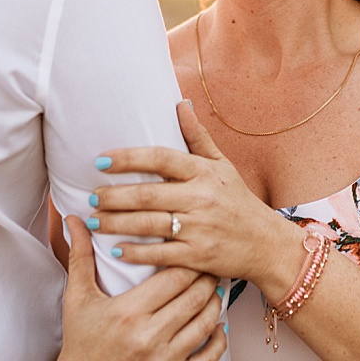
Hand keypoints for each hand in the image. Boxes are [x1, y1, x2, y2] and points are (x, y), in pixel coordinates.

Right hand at [41, 215, 226, 360]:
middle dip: (207, 277)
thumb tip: (73, 217)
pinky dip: (219, 340)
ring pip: (206, 323)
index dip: (189, 260)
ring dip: (215, 303)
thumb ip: (81, 255)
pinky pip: (209, 358)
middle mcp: (149, 336)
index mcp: (128, 311)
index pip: (173, 276)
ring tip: (216, 288)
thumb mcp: (77, 298)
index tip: (194, 248)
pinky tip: (218, 325)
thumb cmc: (79, 343)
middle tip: (213, 263)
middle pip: (194, 296)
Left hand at [91, 101, 302, 296]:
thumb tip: (180, 104)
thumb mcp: (223, 166)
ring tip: (94, 220)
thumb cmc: (239, 201)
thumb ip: (198, 137)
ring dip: (117, 223)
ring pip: (149, 224)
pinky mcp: (198, 256)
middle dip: (114, 196)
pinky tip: (116, 249)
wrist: (267, 244)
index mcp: (203, 172)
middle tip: (92, 196)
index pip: (161, 159)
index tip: (101, 161)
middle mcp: (201, 198)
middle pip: (148, 194)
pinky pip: (160, 254)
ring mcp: (200, 228)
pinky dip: (136, 252)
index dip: (128, 158)